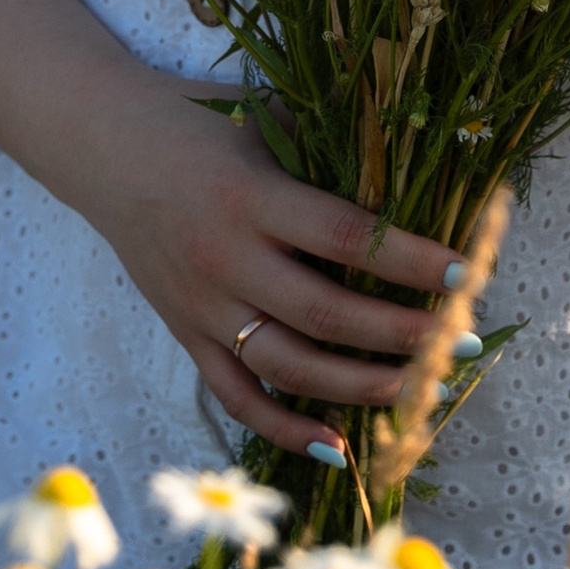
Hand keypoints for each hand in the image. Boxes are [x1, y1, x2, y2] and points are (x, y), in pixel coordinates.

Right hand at [50, 73, 470, 461]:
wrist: (107, 147)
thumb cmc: (202, 124)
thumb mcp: (267, 122)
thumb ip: (329, 155)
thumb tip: (417, 182)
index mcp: (253, 197)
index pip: (344, 237)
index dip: (405, 259)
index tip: (461, 273)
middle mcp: (226, 258)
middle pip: (323, 313)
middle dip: (398, 334)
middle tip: (456, 341)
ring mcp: (203, 306)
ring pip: (286, 365)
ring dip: (356, 385)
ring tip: (415, 389)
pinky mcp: (187, 334)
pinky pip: (237, 395)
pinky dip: (285, 427)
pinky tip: (338, 447)